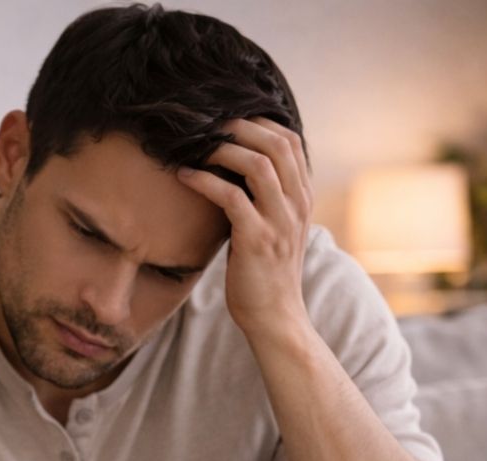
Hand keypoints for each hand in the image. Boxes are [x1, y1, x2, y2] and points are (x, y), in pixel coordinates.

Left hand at [177, 117, 314, 336]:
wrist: (274, 317)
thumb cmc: (264, 271)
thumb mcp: (273, 225)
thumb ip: (264, 196)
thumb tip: (232, 165)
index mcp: (302, 197)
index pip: (290, 141)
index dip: (259, 121)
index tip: (227, 116)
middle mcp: (297, 204)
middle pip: (277, 143)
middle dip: (239, 126)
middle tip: (205, 123)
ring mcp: (280, 222)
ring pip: (258, 165)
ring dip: (222, 148)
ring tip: (194, 145)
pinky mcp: (257, 240)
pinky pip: (232, 198)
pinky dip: (205, 181)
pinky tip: (184, 176)